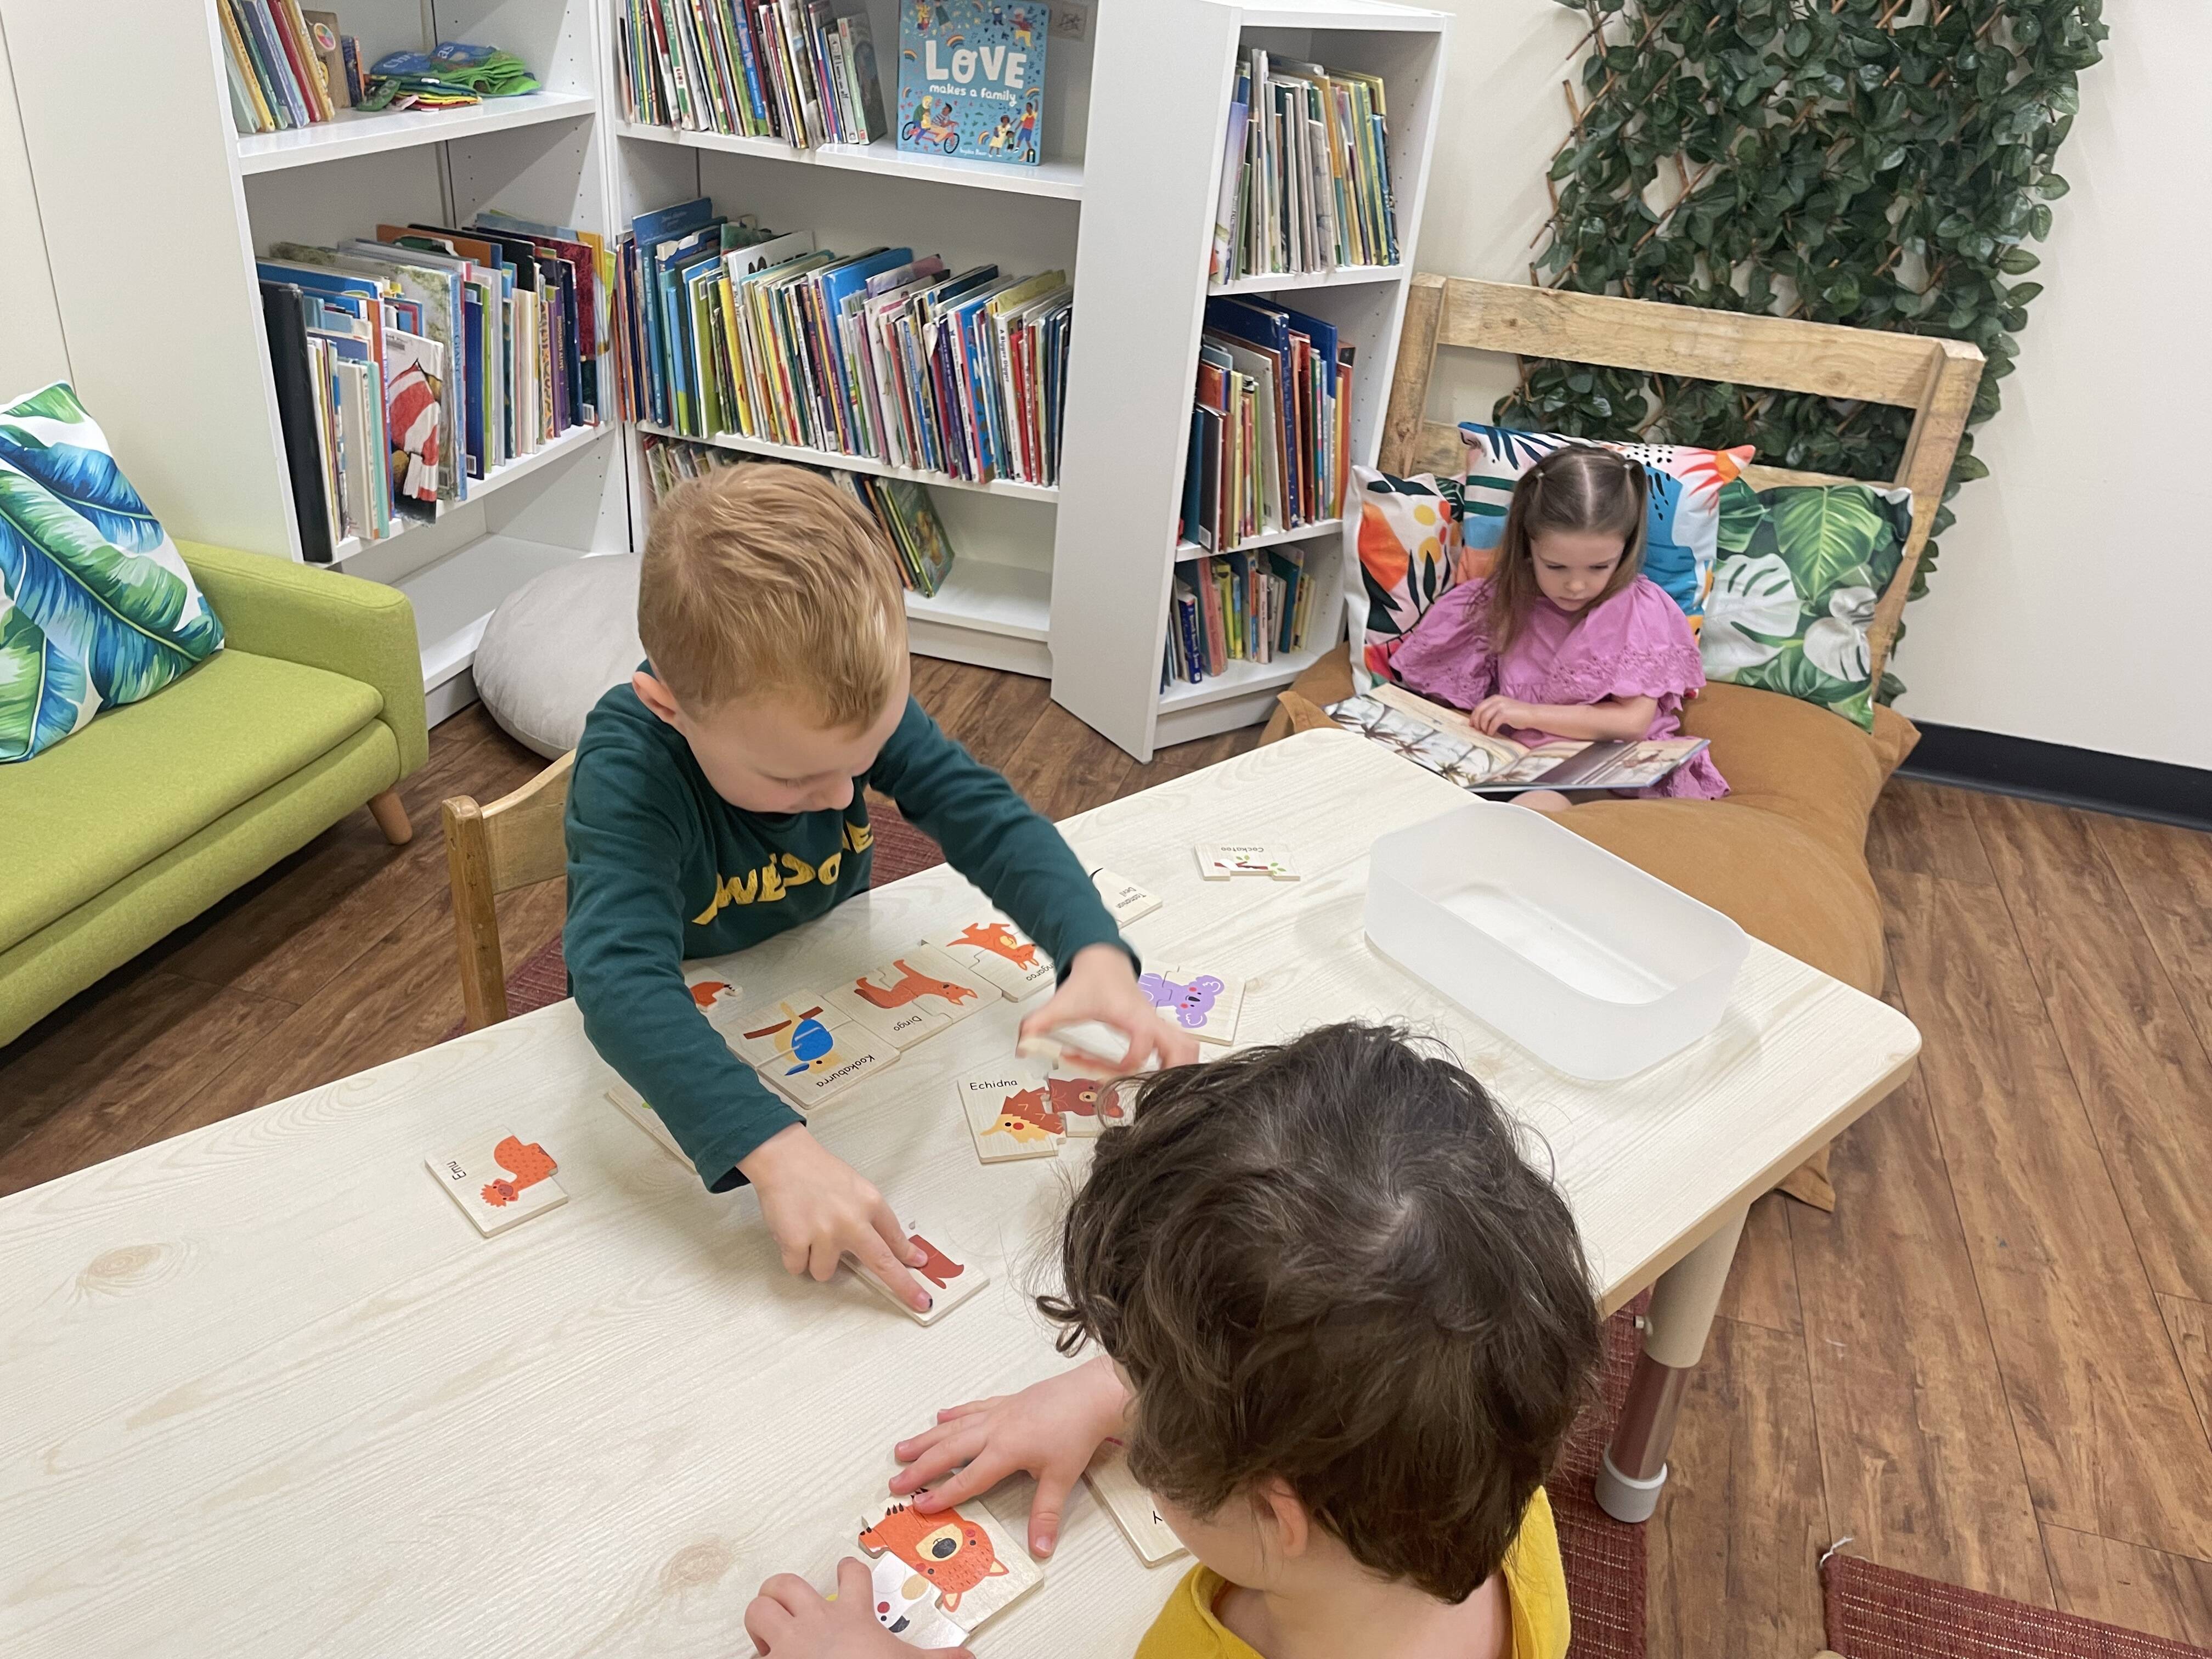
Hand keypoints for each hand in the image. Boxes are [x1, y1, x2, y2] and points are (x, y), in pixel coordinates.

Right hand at [738, 1125, 932, 1312]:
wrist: (783, 1158)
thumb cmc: (818, 1172)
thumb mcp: (857, 1188)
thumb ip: (872, 1217)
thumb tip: (890, 1248)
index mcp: (870, 1203)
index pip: (895, 1238)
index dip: (908, 1257)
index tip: (920, 1269)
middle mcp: (852, 1221)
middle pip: (881, 1263)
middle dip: (903, 1286)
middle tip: (918, 1301)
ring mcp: (824, 1234)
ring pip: (826, 1273)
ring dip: (817, 1261)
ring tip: (809, 1233)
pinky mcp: (796, 1242)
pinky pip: (798, 1268)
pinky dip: (794, 1257)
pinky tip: (792, 1233)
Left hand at [745, 1559, 971, 1657]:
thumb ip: (941, 1657)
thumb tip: (969, 1657)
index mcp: (851, 1616)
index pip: (851, 1575)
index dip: (849, 1570)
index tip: (847, 1570)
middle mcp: (815, 1622)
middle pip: (786, 1584)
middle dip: (783, 1589)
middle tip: (789, 1602)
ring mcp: (788, 1644)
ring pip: (760, 1609)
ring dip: (762, 1616)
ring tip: (770, 1629)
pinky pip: (752, 1655)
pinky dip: (758, 1657)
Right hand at [889, 1355, 1132, 1557]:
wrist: (1091, 1394)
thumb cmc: (1076, 1433)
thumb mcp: (1062, 1479)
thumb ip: (1046, 1515)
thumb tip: (1041, 1549)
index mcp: (1004, 1451)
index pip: (967, 1479)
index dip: (942, 1495)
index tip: (918, 1506)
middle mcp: (994, 1430)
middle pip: (949, 1451)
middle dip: (920, 1468)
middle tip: (895, 1482)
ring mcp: (998, 1413)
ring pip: (954, 1427)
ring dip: (927, 1439)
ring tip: (902, 1449)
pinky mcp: (1007, 1402)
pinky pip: (973, 1408)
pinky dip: (955, 1413)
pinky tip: (940, 1416)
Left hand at [1018, 944, 1198, 1074]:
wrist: (1103, 959)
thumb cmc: (1090, 980)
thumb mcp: (1062, 1003)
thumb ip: (1038, 1024)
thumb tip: (1023, 1044)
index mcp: (1130, 1014)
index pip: (1143, 1043)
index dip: (1129, 1063)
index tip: (1111, 1072)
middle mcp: (1149, 1019)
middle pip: (1181, 1047)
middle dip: (1172, 1073)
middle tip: (1156, 1093)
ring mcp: (1157, 1022)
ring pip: (1187, 1046)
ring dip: (1180, 1067)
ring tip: (1162, 1088)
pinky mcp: (1158, 1026)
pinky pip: (1180, 1044)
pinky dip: (1178, 1060)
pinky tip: (1161, 1075)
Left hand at [1472, 695, 1533, 735]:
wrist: (1531, 714)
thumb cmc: (1517, 713)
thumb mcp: (1502, 708)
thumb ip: (1492, 710)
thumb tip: (1479, 720)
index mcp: (1494, 698)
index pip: (1479, 707)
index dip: (1473, 716)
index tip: (1472, 725)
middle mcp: (1496, 700)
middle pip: (1479, 712)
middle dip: (1476, 722)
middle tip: (1477, 730)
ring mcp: (1500, 706)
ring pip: (1484, 718)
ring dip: (1483, 727)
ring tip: (1486, 732)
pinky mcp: (1505, 714)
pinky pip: (1492, 724)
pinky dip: (1490, 730)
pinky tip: (1492, 734)